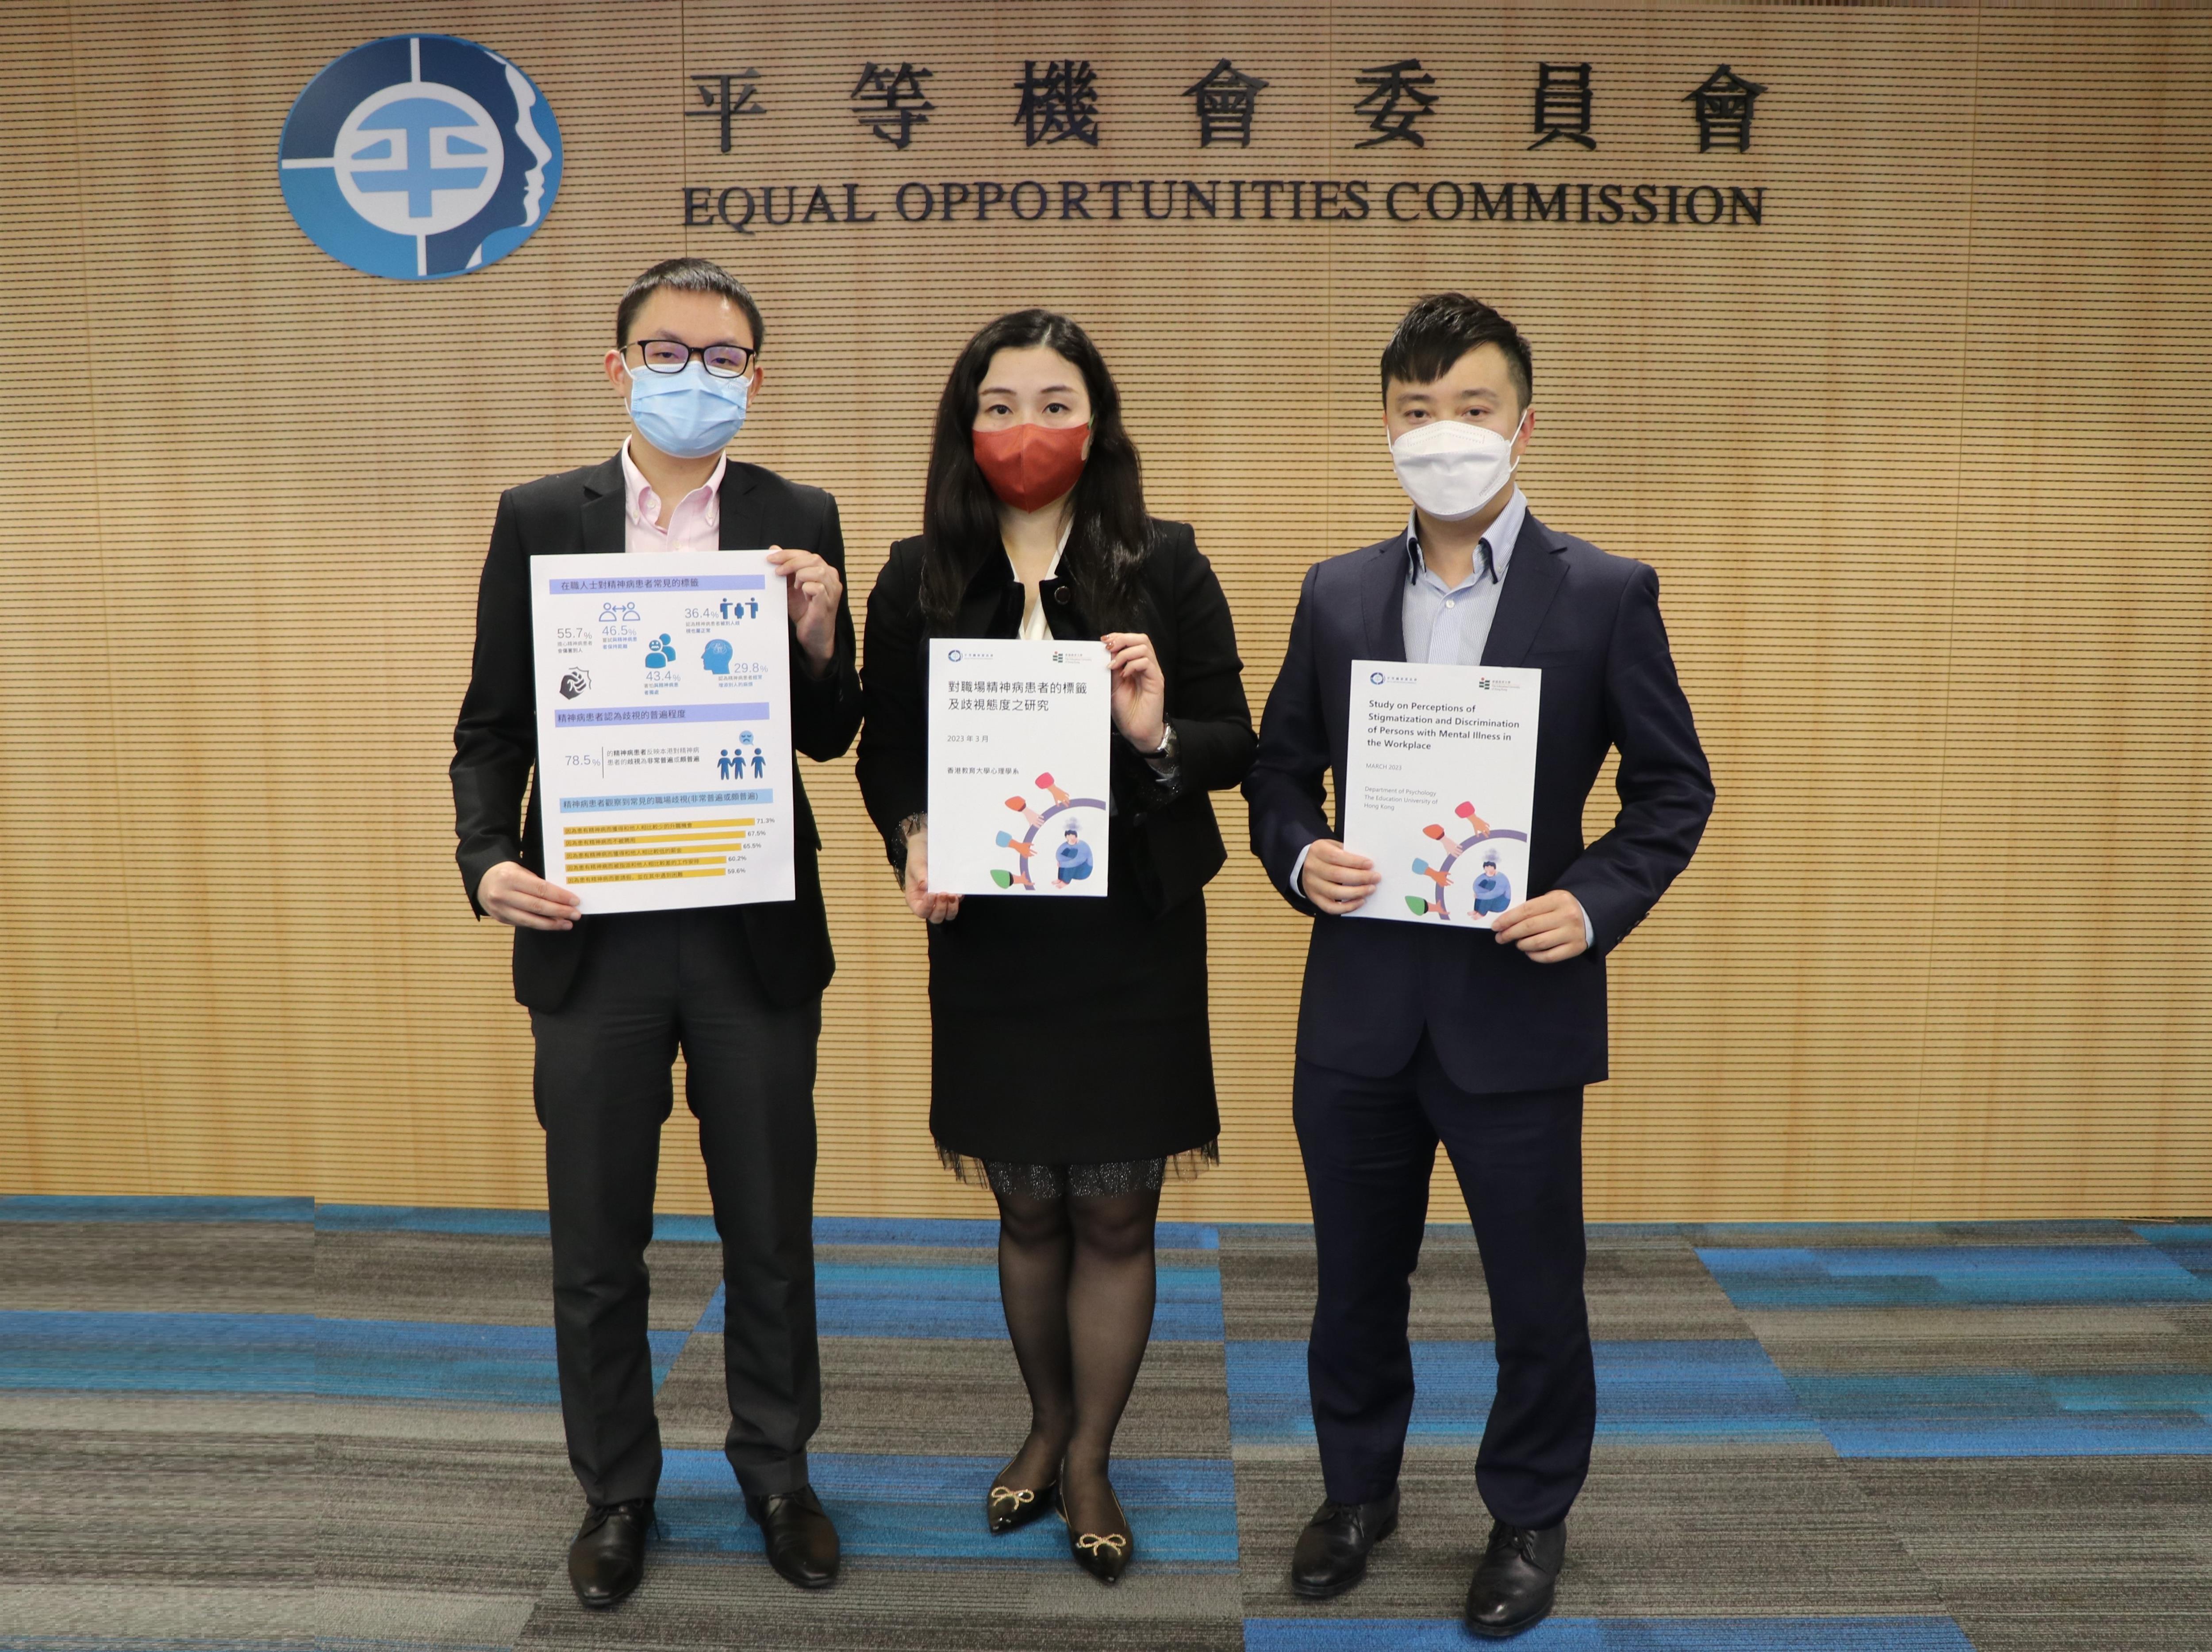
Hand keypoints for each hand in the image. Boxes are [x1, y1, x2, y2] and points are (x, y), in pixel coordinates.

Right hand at [479, 860, 580, 930]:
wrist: (481, 881)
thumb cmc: (506, 873)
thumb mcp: (520, 870)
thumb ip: (537, 883)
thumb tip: (562, 897)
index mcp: (510, 878)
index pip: (540, 889)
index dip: (560, 897)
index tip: (575, 901)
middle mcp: (503, 895)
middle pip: (537, 906)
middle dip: (559, 911)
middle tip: (576, 914)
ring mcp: (500, 909)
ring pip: (531, 920)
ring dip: (552, 923)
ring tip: (567, 924)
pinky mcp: (501, 919)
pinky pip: (524, 924)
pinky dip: (540, 925)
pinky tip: (552, 924)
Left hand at [766, 545, 840, 676]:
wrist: (812, 636)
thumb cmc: (804, 611)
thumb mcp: (790, 587)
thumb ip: (785, 569)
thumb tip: (774, 548)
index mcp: (824, 572)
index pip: (808, 555)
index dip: (788, 554)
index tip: (770, 558)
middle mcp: (832, 579)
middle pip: (814, 559)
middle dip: (791, 562)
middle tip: (776, 571)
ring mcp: (832, 591)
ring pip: (817, 571)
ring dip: (800, 575)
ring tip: (793, 586)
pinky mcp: (827, 603)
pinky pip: (818, 588)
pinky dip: (806, 588)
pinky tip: (801, 594)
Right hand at [900, 828, 960, 924]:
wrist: (927, 845)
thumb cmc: (918, 855)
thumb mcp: (916, 863)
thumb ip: (920, 875)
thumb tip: (925, 887)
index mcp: (914, 898)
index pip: (920, 911)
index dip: (927, 907)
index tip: (932, 894)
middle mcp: (927, 902)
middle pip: (935, 917)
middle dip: (941, 909)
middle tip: (944, 894)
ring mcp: (939, 900)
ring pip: (947, 914)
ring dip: (951, 909)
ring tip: (953, 896)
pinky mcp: (950, 894)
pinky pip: (955, 903)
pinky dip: (958, 900)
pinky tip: (959, 892)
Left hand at [1100, 631, 1165, 751]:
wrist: (1137, 731)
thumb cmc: (1126, 711)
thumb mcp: (1113, 686)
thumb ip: (1111, 669)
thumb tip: (1104, 653)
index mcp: (1136, 665)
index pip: (1132, 641)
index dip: (1118, 637)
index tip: (1103, 641)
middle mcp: (1146, 666)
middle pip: (1141, 639)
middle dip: (1122, 639)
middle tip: (1109, 648)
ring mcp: (1153, 673)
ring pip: (1144, 648)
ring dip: (1125, 653)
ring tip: (1114, 665)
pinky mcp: (1156, 681)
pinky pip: (1147, 663)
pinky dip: (1133, 665)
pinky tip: (1124, 675)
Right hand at [1300, 839, 1379, 914]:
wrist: (1307, 863)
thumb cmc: (1327, 854)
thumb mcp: (1334, 846)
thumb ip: (1348, 853)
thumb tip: (1368, 865)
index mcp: (1317, 851)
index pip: (1336, 857)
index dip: (1355, 862)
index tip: (1370, 864)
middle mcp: (1312, 868)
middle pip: (1337, 875)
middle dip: (1360, 877)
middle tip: (1375, 878)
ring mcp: (1311, 885)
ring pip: (1335, 893)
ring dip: (1357, 892)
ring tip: (1370, 889)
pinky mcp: (1314, 898)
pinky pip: (1331, 907)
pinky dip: (1347, 907)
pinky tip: (1360, 901)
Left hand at [1492, 889, 1589, 962]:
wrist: (1592, 915)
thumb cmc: (1563, 907)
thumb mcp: (1550, 899)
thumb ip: (1532, 908)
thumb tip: (1506, 921)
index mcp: (1558, 900)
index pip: (1527, 910)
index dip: (1508, 919)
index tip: (1496, 926)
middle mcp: (1567, 916)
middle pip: (1530, 927)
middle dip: (1510, 933)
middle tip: (1500, 937)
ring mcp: (1572, 933)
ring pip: (1539, 943)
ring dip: (1522, 945)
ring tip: (1517, 943)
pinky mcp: (1575, 948)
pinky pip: (1549, 956)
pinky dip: (1534, 956)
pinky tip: (1529, 951)